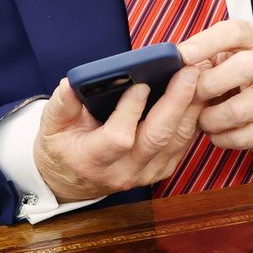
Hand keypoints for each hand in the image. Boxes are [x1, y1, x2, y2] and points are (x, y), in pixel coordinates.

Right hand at [34, 64, 207, 201]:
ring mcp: (145, 174)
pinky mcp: (159, 170)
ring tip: (201, 76)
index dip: (131, 111)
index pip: (119, 138)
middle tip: (188, 71)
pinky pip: (182, 145)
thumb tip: (72, 82)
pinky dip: (192, 119)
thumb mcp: (51, 125)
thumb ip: (62, 104)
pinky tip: (198, 94)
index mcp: (92, 160)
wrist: (72, 180)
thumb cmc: (63, 147)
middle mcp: (123, 171)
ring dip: (191, 107)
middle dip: (176, 102)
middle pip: (157, 138)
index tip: (141, 83)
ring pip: (176, 141)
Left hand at [177, 20, 252, 156]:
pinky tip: (217, 132)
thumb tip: (166, 65)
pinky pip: (242, 137)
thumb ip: (199, 58)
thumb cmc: (236, 78)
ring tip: (201, 119)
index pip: (234, 31)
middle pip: (245, 67)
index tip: (183, 55)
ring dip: (210, 119)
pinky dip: (221, 138)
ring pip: (239, 110)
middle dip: (210, 84)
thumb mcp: (222, 58)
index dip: (207, 42)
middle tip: (192, 95)